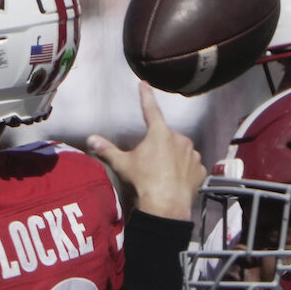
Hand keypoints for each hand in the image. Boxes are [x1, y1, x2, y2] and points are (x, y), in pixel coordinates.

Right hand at [87, 83, 205, 219]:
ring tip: (162, 174)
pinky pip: (191, 166)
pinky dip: (184, 171)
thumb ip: (107, 150)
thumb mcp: (122, 164)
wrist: (166, 205)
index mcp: (159, 133)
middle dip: (159, 144)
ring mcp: (192, 154)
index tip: (144, 85)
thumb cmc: (143, 180)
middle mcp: (179, 139)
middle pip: (166, 136)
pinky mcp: (200, 170)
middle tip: (149, 161)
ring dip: (173, 157)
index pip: (150, 109)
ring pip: (181, 151)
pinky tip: (175, 181)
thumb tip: (90, 139)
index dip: (146, 96)